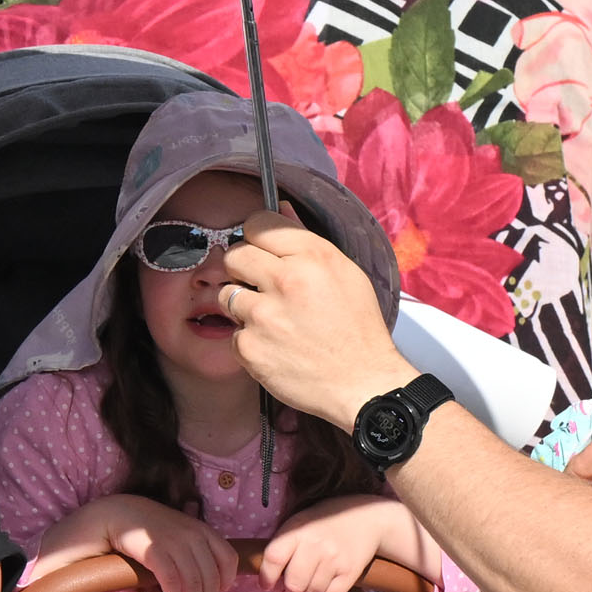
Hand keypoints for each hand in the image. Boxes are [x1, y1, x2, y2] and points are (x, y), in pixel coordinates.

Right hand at [102, 501, 242, 591]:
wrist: (123, 515)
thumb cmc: (156, 530)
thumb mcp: (184, 533)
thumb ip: (199, 552)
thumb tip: (212, 587)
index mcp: (204, 531)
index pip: (229, 558)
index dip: (228, 581)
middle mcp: (193, 536)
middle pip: (211, 578)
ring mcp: (174, 543)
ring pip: (193, 583)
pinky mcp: (154, 551)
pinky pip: (171, 580)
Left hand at [213, 227, 413, 436]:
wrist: (363, 384)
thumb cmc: (357, 329)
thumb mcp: (345, 274)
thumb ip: (306, 240)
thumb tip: (279, 208)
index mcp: (312, 256)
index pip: (258, 224)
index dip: (256, 237)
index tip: (261, 250)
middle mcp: (285, 280)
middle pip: (234, 255)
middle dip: (243, 269)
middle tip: (263, 288)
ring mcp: (264, 315)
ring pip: (228, 295)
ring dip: (245, 307)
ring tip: (274, 322)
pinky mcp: (250, 347)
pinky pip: (235, 335)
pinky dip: (251, 342)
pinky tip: (276, 349)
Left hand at [260, 497, 395, 591]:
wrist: (368, 518)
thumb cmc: (328, 520)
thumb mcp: (302, 521)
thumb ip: (286, 543)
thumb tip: (268, 572)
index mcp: (298, 530)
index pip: (273, 558)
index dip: (266, 576)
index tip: (267, 584)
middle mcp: (315, 545)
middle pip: (293, 584)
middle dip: (294, 584)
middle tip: (301, 576)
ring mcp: (334, 559)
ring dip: (314, 587)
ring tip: (321, 572)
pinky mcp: (351, 572)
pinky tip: (334, 577)